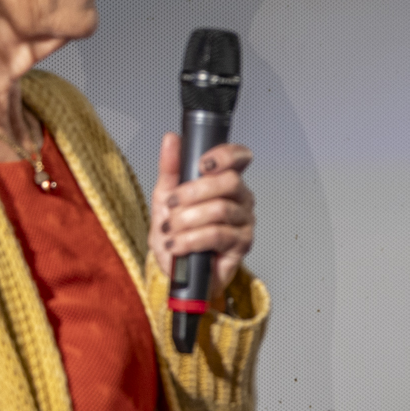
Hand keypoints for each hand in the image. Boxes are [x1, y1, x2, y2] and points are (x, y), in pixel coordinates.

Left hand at [150, 133, 254, 289]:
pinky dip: (191, 239)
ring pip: (220, 210)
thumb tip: (171, 139)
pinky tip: (177, 244)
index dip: (225, 155)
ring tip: (170, 230)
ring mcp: (244, 221)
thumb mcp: (165, 199)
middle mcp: (240, 198)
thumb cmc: (177, 234)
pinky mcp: (241, 245)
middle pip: (229, 182)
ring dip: (187, 220)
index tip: (201, 164)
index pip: (240, 158)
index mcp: (225, 181)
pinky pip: (218, 235)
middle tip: (172, 204)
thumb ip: (170, 168)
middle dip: (194, 192)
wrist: (177, 271)